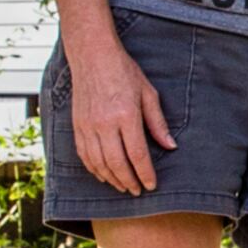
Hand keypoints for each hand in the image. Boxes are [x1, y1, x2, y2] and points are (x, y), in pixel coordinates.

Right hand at [62, 30, 175, 195]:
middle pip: (117, 163)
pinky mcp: (77, 125)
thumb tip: (170, 146)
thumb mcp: (148, 93)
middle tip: (137, 191)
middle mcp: (104, 123)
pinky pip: (84, 155)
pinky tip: (104, 174)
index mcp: (126, 115)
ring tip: (123, 186)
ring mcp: (88, 125)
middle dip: (129, 181)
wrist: (92, 56)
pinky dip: (94, 169)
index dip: (145, 173)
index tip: (151, 185)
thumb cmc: (124, 71)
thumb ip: (157, 123)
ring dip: (111, 179)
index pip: (137, 154)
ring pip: (99, 163)